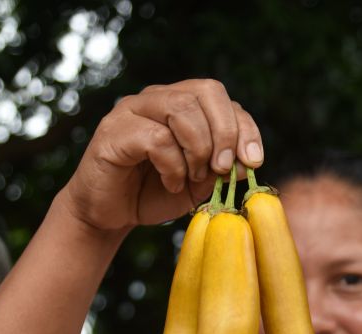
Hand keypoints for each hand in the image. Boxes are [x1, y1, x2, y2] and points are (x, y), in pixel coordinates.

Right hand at [57, 79, 263, 234]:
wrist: (108, 214)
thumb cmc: (153, 194)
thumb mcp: (198, 185)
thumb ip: (221, 171)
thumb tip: (248, 161)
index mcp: (180, 103)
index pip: (220, 97)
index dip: (243, 127)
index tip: (253, 161)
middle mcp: (157, 98)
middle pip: (205, 91)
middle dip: (225, 133)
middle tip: (222, 169)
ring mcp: (132, 110)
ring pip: (181, 109)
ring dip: (198, 149)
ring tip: (192, 177)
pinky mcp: (114, 131)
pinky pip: (157, 138)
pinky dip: (173, 166)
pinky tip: (171, 182)